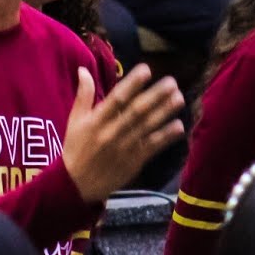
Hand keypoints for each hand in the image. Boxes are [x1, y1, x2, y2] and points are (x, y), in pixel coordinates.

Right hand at [62, 65, 184, 202]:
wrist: (76, 185)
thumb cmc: (76, 148)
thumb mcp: (75, 121)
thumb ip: (83, 95)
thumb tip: (83, 69)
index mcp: (96, 121)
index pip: (116, 99)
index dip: (132, 84)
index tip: (146, 70)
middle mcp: (111, 133)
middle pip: (136, 112)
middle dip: (155, 96)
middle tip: (172, 82)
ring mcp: (124, 148)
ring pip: (147, 127)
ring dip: (164, 112)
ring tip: (179, 98)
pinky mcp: (134, 162)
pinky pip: (152, 147)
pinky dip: (165, 137)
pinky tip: (178, 126)